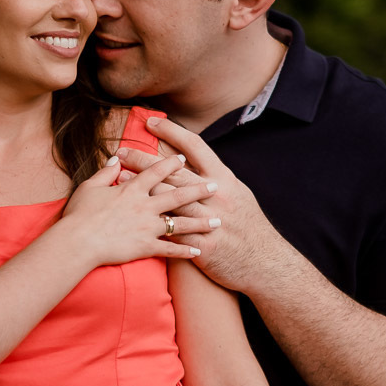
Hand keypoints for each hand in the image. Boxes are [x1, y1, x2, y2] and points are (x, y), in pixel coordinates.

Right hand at [60, 155, 218, 266]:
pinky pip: (170, 249)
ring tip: (218, 221)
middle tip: (216, 186)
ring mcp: (147, 227)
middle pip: (178, 194)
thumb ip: (106, 172)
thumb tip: (116, 158)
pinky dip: (185, 251)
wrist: (77, 242)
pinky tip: (199, 251)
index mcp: (132, 189)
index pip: (156, 172)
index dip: (170, 163)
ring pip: (181, 223)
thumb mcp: (90, 187)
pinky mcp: (145, 246)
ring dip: (201, 222)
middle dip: (199, 190)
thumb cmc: (79, 214)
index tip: (183, 158)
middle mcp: (145, 206)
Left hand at [116, 117, 280, 292]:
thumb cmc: (249, 227)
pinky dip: (151, 221)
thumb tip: (194, 162)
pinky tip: (133, 215)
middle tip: (122, 151)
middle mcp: (216, 195)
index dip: (172, 132)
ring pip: (168, 198)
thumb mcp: (239, 195)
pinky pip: (173, 231)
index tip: (152, 122)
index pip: (195, 146)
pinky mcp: (203, 245)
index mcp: (224, 179)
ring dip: (142, 188)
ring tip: (120, 178)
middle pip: (173, 172)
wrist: (265, 263)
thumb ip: (216, 179)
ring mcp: (209, 220)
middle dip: (145, 160)